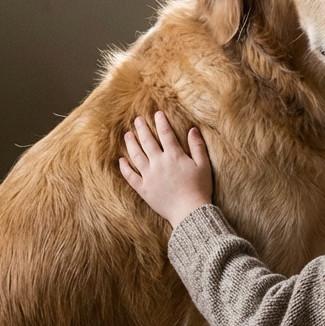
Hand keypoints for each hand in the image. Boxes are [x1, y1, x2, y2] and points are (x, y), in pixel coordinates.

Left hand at [119, 111, 213, 226]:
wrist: (189, 211)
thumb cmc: (199, 188)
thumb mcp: (203, 165)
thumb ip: (197, 146)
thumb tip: (192, 129)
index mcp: (174, 156)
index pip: (166, 134)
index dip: (161, 122)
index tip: (157, 113)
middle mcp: (159, 163)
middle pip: (148, 142)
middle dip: (142, 129)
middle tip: (137, 120)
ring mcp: (149, 176)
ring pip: (136, 156)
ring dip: (131, 144)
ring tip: (127, 135)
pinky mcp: (144, 189)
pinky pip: (131, 176)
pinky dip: (125, 168)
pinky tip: (121, 160)